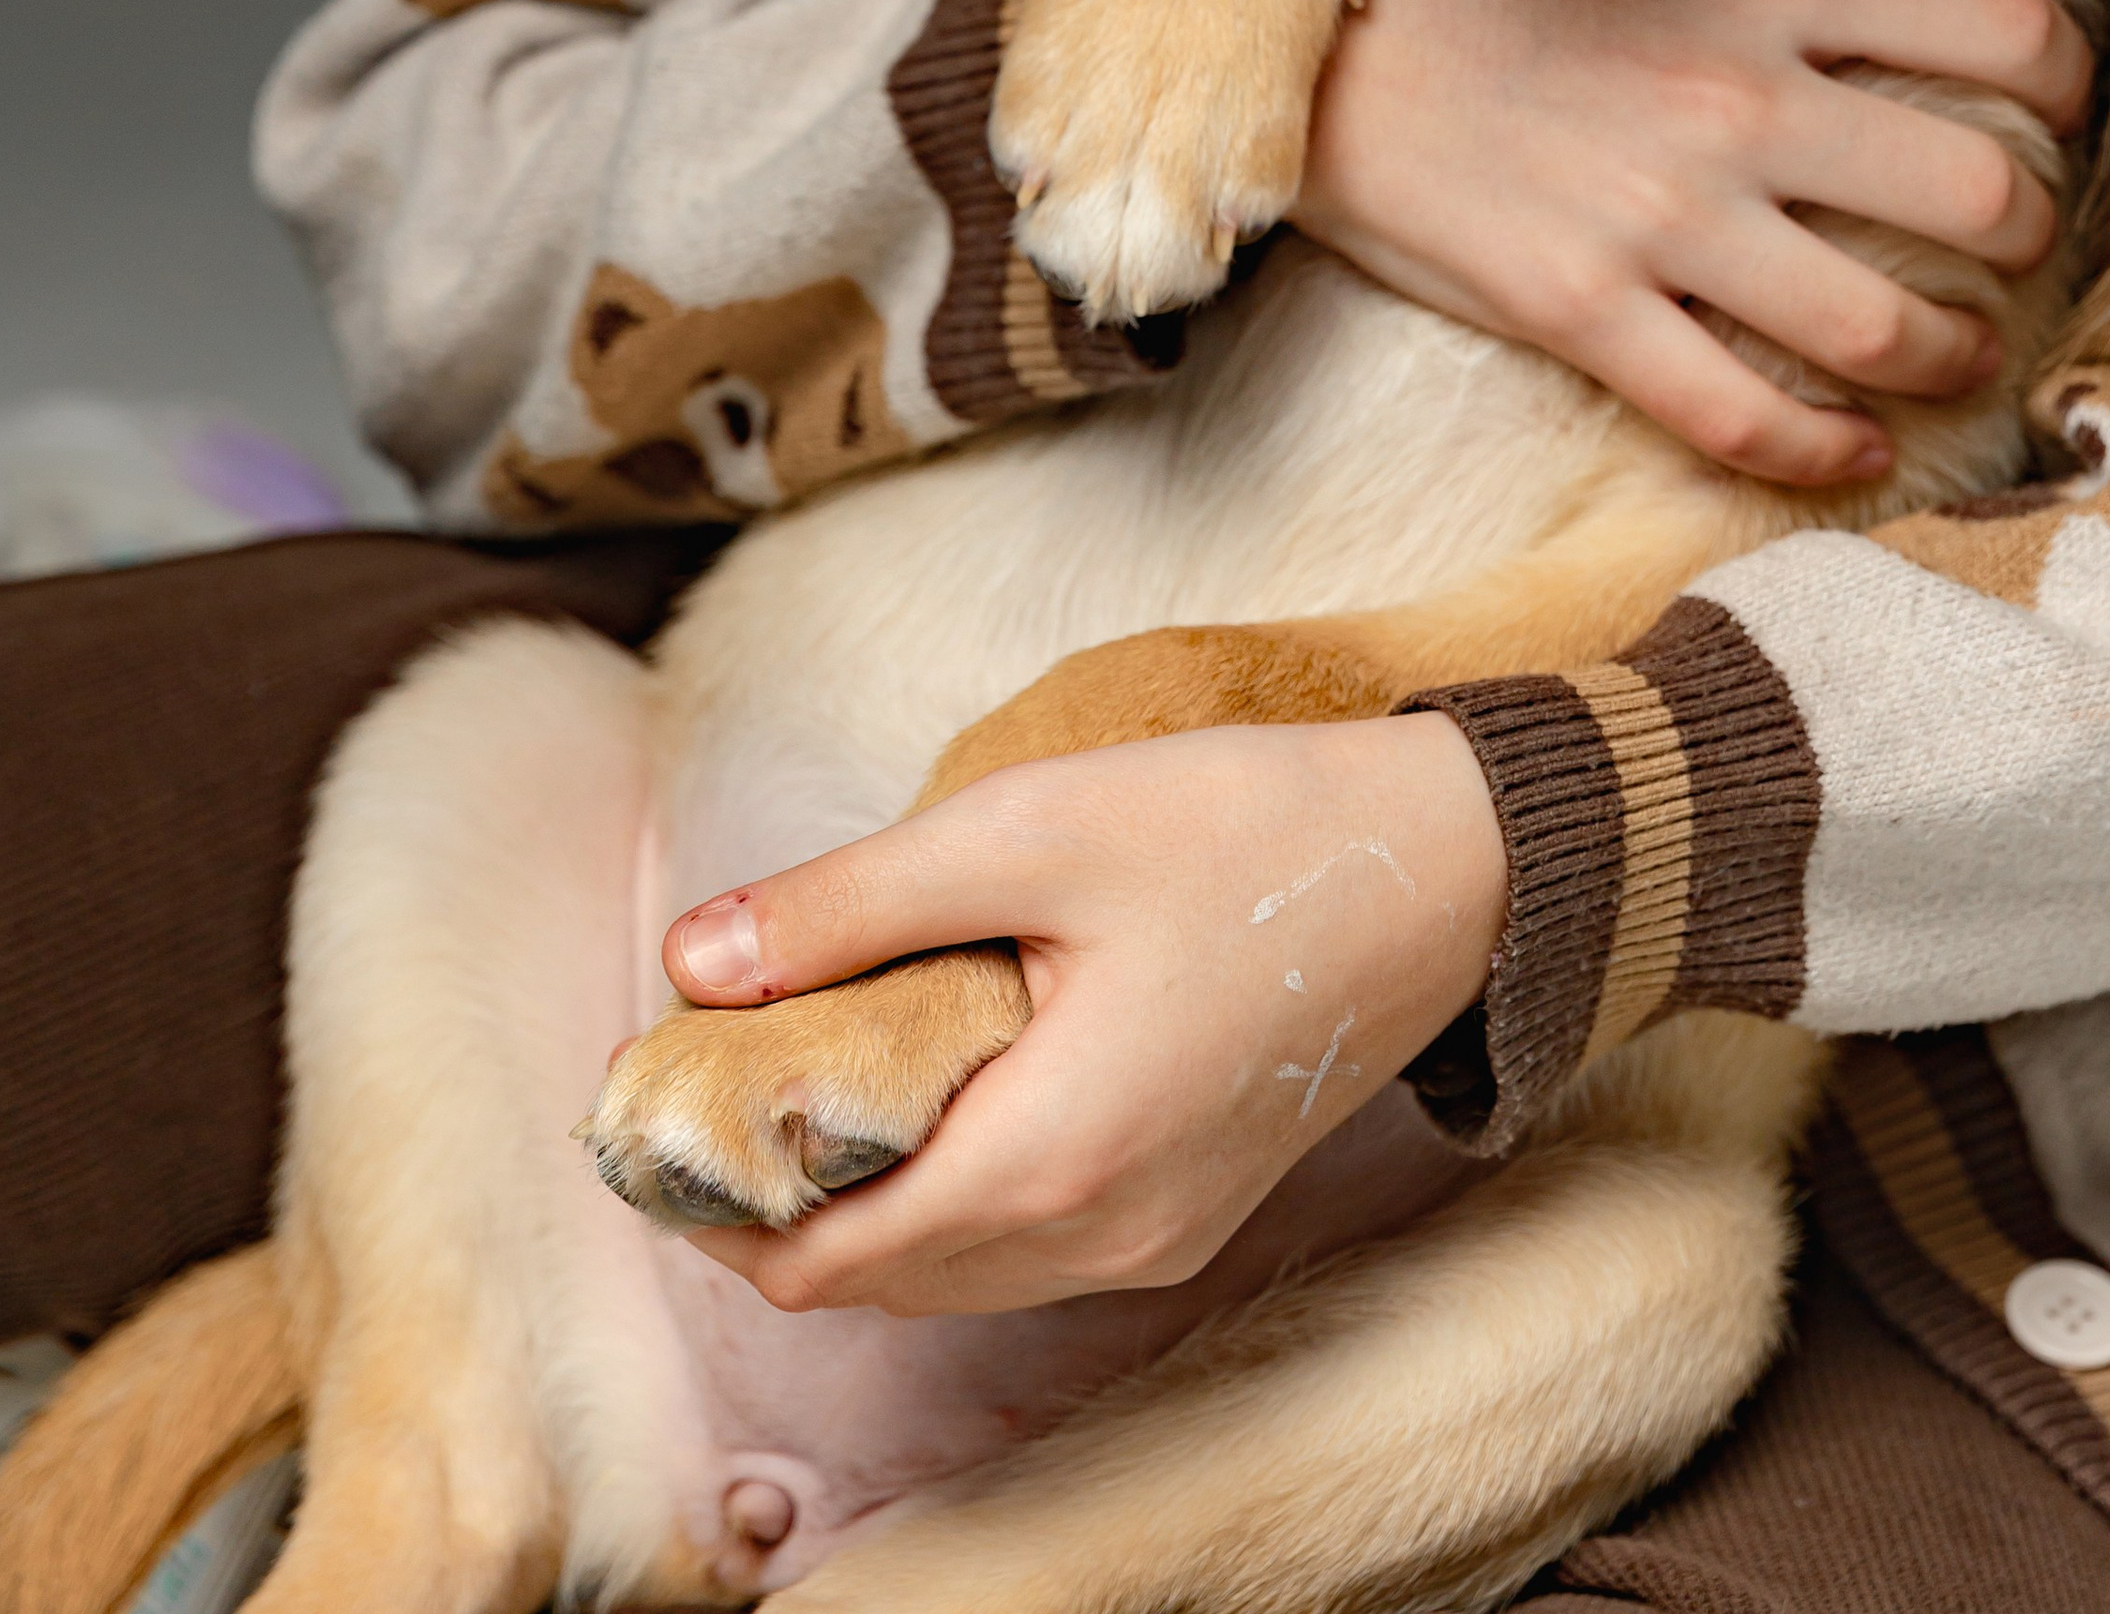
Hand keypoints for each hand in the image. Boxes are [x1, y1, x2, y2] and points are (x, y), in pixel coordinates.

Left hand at [661, 714, 1506, 1315]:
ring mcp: (1150, 1239)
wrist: (1448, 867)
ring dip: (859, 1195)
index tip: (661, 1095)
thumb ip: (848, 902)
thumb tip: (691, 957)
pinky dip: (944, 1187)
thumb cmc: (1244, 831)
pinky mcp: (1186, 1212)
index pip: (815, 1261)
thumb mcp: (1027, 830)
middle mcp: (1095, 1240)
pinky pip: (1019, 1242)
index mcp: (1047, 1162)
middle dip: (774, 1193)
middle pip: (870, 1279)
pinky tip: (930, 1073)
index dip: (712, 1194)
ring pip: (944, 1270)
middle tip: (720, 1061)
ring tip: (809, 1056)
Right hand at [1293, 0, 2091, 487]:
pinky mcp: (1582, 312)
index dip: (2064, 72)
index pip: (2003, 24)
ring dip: (1954, 349)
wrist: (1305, 28)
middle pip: (1976, 188)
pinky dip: (1823, 451)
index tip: (2052, 102)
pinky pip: (1740, 416)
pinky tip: (1855, 446)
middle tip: (2013, 233)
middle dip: (2027, 225)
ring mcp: (1660, 219)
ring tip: (1961, 346)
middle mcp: (1738, 98)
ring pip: (1880, 325)